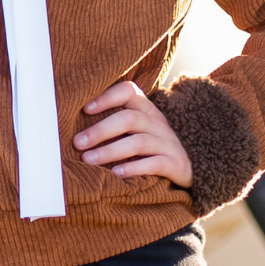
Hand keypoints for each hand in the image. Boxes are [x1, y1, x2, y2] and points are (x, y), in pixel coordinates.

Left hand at [74, 80, 192, 185]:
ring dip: (110, 151)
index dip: (107, 97)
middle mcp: (157, 122)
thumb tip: (75, 129)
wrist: (189, 166)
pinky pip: (154, 164)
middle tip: (77, 143)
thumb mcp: (137, 129)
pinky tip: (116, 174)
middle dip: (100, 130)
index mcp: (146, 109)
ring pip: (138, 142)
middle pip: (128, 119)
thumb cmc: (151, 146)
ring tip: (89, 160)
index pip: (129, 91)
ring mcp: (167, 143)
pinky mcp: (174, 164)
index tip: (85, 109)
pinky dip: (134, 168)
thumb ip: (114, 122)